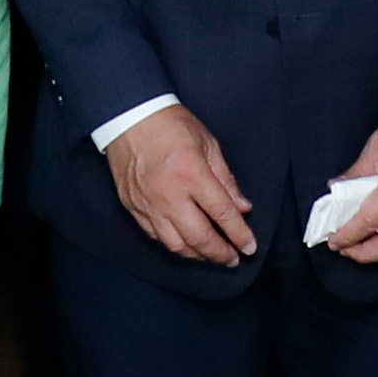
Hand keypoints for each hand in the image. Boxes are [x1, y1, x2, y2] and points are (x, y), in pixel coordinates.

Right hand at [102, 102, 259, 268]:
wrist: (127, 117)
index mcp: (192, 174)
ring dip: (198, 255)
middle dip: (220, 253)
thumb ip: (226, 180)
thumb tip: (242, 208)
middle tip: (233, 259)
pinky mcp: (133, 207)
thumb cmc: (169, 125)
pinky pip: (156, 236)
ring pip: (176, 244)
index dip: (239, 235)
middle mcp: (170, 194)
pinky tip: (186, 244)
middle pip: (200, 237)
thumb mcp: (208, 144)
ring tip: (211, 256)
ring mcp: (149, 204)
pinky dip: (174, 244)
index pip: (223, 214)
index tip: (249, 247)